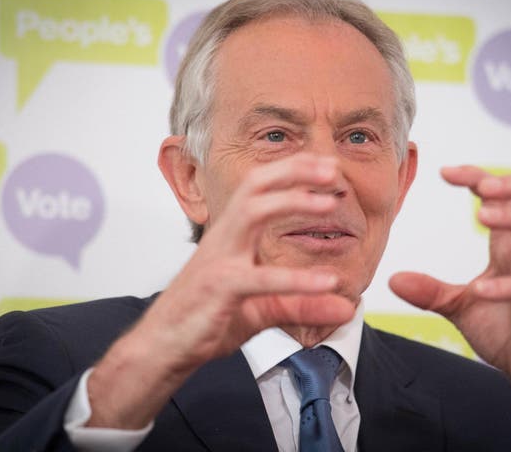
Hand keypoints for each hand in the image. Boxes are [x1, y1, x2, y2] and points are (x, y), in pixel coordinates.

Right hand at [141, 152, 354, 369]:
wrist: (164, 345)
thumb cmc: (206, 317)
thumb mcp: (265, 309)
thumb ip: (305, 304)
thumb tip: (347, 307)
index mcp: (233, 235)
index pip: (261, 188)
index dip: (292, 171)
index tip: (327, 165)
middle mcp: (225, 238)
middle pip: (255, 186)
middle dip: (293, 171)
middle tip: (333, 168)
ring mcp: (220, 259)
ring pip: (252, 213)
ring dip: (292, 201)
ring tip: (328, 203)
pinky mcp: (219, 288)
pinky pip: (260, 278)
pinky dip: (295, 279)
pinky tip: (327, 282)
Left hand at [389, 165, 510, 437]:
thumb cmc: (505, 329)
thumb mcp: (459, 305)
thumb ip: (430, 291)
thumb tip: (392, 279)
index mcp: (510, 248)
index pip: (503, 199)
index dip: (479, 178)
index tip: (445, 172)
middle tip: (480, 183)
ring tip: (482, 215)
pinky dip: (508, 286)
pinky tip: (481, 289)